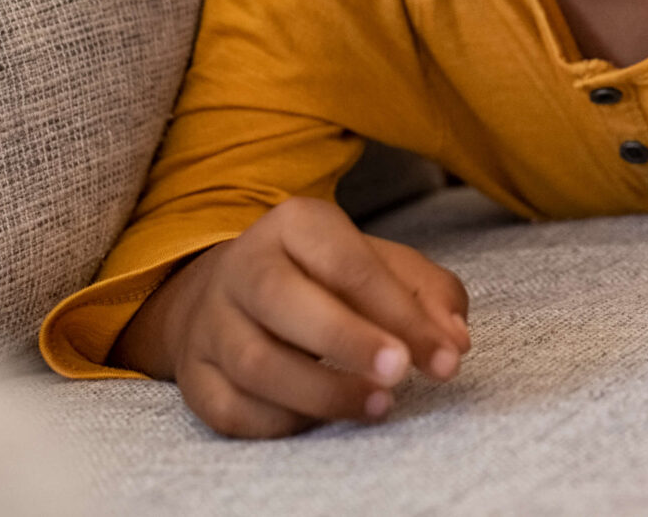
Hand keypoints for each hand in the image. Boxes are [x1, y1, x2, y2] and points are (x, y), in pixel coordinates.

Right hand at [110, 196, 471, 438]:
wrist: (232, 294)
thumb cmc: (324, 279)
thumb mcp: (378, 264)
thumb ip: (427, 294)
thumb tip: (453, 340)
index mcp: (293, 225)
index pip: (347, 264)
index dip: (400, 313)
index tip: (446, 357)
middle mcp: (243, 268)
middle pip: (282, 301)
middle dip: (348, 341)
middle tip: (400, 372)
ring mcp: (211, 324)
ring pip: (255, 363)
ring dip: (322, 392)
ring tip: (377, 405)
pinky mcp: (194, 377)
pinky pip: (233, 410)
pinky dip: (282, 422)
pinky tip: (321, 419)